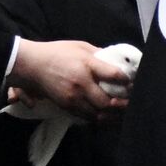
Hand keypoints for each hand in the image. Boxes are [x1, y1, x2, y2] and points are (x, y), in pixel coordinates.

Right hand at [10, 39, 130, 120]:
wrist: (32, 65)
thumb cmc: (58, 52)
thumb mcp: (81, 47)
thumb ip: (99, 55)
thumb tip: (116, 63)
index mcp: (87, 65)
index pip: (114, 75)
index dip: (127, 81)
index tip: (133, 83)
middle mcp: (81, 84)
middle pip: (107, 102)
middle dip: (122, 104)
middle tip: (131, 103)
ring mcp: (73, 98)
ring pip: (98, 114)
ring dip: (112, 115)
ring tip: (122, 113)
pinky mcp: (67, 107)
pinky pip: (87, 117)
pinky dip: (99, 118)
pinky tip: (107, 115)